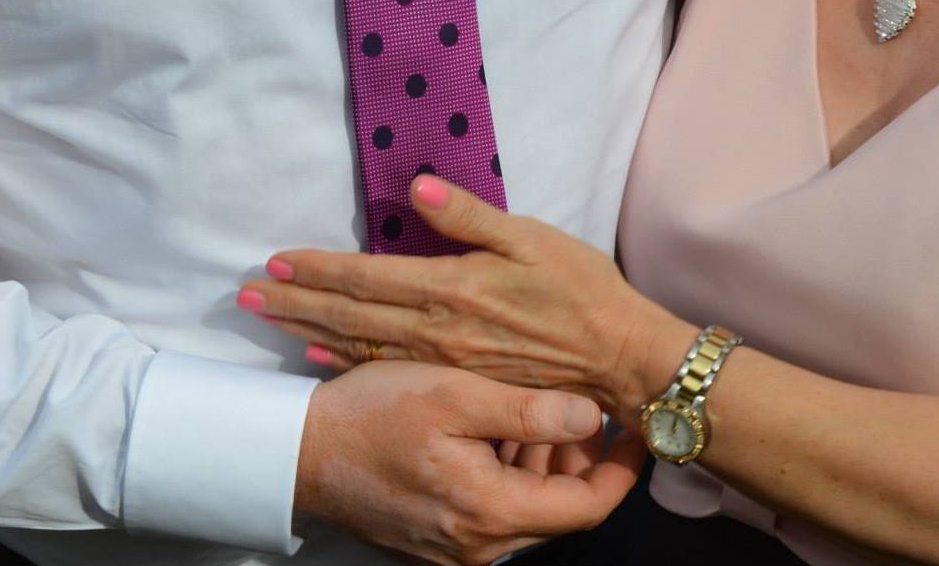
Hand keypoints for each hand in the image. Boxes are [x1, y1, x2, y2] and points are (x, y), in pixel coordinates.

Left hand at [239, 176, 688, 416]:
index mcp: (453, 286)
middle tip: (245, 295)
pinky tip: (320, 356)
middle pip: (351, 314)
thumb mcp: (531, 237)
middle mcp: (437, 328)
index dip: (318, 269)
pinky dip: (345, 360)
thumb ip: (470, 215)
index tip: (274, 260)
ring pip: (360, 343)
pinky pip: (386, 367)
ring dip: (309, 328)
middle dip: (295, 300)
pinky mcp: (455, 378)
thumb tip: (416, 185)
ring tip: (269, 320)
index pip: (368, 277)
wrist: (615, 358)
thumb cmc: (579, 288)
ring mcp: (443, 360)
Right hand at [293, 357, 642, 565]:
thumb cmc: (379, 413)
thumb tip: (592, 415)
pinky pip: (494, 504)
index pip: (586, 508)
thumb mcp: (457, 394)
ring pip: (527, 502)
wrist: (303, 450)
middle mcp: (480, 545)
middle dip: (578, 453)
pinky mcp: (437, 535)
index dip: (621, 470)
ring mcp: (456, 545)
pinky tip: (495, 422)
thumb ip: (529, 409)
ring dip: (542, 455)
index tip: (635, 427)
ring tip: (535, 400)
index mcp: (493, 513)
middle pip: (559, 505)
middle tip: (580, 397)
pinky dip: (509, 465)